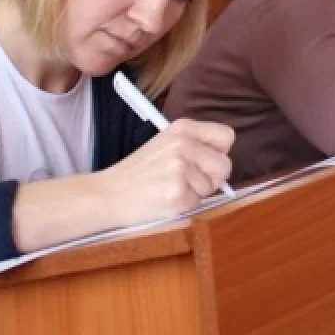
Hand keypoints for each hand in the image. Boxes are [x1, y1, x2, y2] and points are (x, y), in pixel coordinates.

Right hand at [96, 119, 233, 227]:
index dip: (220, 152)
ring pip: (211, 187)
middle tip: (188, 181)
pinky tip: (164, 200)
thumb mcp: (166, 143)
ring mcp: (180, 169)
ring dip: (195, 193)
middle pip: (225, 165)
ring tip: (169, 188)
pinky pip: (197, 204)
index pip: (227, 136)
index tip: (206, 161)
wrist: (108, 194)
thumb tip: (223, 159)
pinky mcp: (177, 194)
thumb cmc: (140, 171)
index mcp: (183, 128)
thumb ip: (195, 145)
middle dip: (212, 178)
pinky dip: (184, 206)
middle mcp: (184, 144)